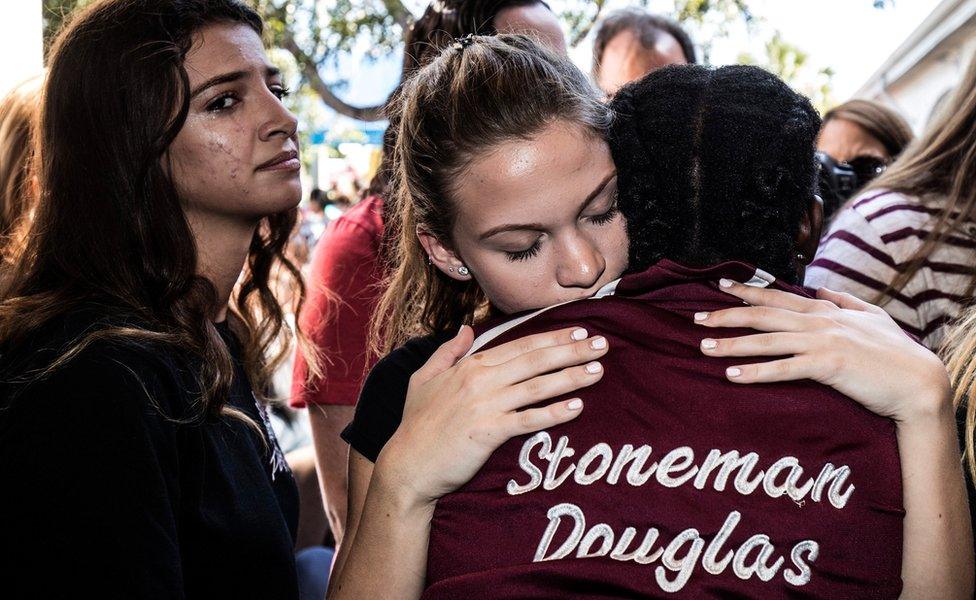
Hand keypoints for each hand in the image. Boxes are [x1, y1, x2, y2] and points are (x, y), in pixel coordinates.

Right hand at [377, 325, 607, 505]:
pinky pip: (528, 420)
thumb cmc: (415, 425)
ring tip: (598, 371)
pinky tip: (577, 408)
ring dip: (570, 377)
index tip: (580, 332)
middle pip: (535, 360)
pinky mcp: (488, 433)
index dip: (552, 338)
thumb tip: (465, 329)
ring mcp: (485, 406)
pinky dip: (553, 413)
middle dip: (571, 350)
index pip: (520, 346)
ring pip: (537, 386)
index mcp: (470, 366)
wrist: (406, 466)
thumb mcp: (423, 379)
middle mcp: (480, 380)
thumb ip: (447, 352)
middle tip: (603, 345)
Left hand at [694, 279, 950, 422]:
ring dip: (732, 344)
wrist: (920, 382)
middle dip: (727, 315)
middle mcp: (820, 322)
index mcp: (826, 310)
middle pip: (763, 316)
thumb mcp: (871, 317)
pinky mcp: (828, 367)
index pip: (778, 298)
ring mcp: (823, 343)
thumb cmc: (896, 353)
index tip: (719, 287)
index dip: (746, 293)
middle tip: (695, 317)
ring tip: (704, 347)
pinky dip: (756, 372)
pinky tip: (733, 375)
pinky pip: (784, 369)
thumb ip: (843, 301)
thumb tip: (820, 289)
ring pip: (767, 341)